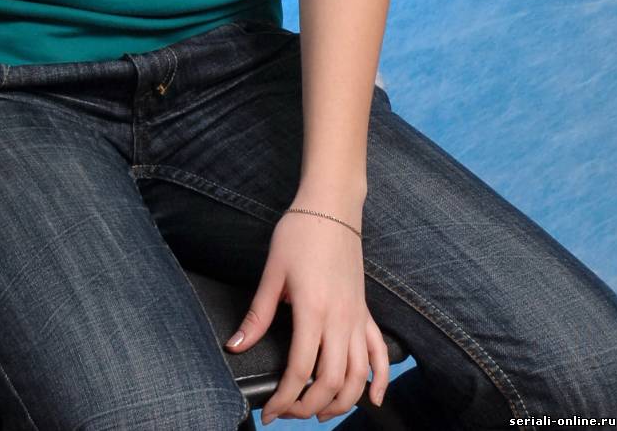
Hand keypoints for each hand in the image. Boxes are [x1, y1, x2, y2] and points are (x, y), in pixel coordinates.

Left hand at [224, 207, 388, 420]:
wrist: (331, 206)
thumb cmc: (299, 233)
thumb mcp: (272, 273)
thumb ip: (257, 315)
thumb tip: (235, 345)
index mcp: (313, 311)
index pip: (301, 372)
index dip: (284, 399)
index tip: (269, 412)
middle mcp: (340, 320)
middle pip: (332, 383)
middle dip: (309, 408)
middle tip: (288, 412)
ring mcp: (357, 318)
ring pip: (359, 377)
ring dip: (341, 403)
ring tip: (319, 411)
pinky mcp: (366, 312)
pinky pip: (380, 354)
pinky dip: (381, 381)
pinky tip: (373, 400)